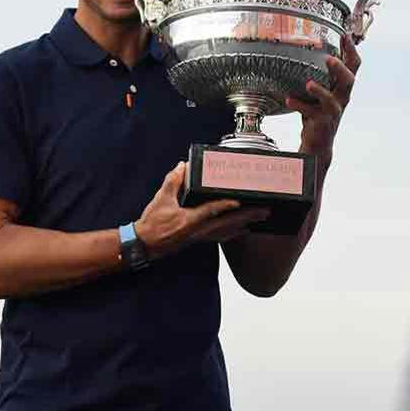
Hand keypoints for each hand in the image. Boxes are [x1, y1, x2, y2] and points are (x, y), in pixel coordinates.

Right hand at [135, 162, 269, 258]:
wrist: (145, 245)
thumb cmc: (152, 224)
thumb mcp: (161, 199)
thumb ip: (173, 181)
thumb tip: (182, 166)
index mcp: (190, 220)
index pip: (212, 211)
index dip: (226, 205)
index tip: (240, 201)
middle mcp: (199, 231)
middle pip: (228, 224)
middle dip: (247, 217)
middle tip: (264, 211)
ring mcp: (200, 237)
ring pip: (227, 231)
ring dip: (244, 225)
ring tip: (259, 219)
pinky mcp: (199, 240)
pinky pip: (221, 236)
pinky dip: (234, 232)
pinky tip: (242, 230)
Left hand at [284, 33, 361, 167]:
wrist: (318, 142)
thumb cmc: (317, 113)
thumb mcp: (320, 92)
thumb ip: (318, 76)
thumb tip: (302, 51)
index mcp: (342, 88)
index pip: (353, 66)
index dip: (351, 50)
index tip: (344, 34)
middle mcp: (341, 98)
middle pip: (349, 81)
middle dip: (340, 68)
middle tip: (329, 58)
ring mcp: (332, 111)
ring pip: (332, 99)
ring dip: (320, 90)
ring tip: (308, 84)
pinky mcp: (321, 122)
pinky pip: (310, 112)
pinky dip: (299, 104)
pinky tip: (288, 100)